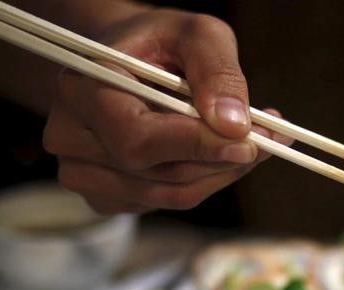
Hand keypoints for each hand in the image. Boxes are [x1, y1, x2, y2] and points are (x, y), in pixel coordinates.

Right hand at [42, 8, 289, 213]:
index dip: (197, 146)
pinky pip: (169, 202)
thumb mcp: (197, 33)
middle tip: (273, 139)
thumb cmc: (161, 43)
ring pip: (171, 195)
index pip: (137, 139)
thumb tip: (232, 124)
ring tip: (258, 142)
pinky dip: (208, 181)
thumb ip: (217, 70)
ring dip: (223, 173)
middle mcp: (70, 137)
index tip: (251, 142)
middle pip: (159, 175)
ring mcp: (84, 173)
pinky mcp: (108, 196)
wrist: (130, 63)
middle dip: (223, 160)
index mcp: (81, 89)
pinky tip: (226, 155)